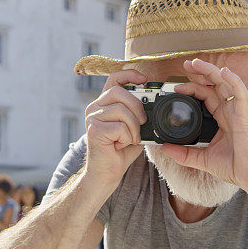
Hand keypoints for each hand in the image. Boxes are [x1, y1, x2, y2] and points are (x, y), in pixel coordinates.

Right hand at [83, 69, 147, 183]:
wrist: (106, 173)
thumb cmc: (120, 151)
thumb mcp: (134, 128)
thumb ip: (140, 115)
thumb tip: (155, 105)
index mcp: (104, 103)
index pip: (114, 79)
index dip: (129, 74)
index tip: (144, 79)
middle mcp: (94, 107)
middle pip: (119, 92)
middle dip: (137, 106)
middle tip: (142, 123)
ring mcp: (92, 118)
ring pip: (121, 110)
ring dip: (133, 127)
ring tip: (131, 138)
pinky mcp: (93, 130)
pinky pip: (119, 126)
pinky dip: (127, 137)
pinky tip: (121, 145)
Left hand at [159, 58, 247, 188]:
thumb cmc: (234, 167)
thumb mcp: (202, 159)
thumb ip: (183, 154)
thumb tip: (164, 149)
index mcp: (221, 118)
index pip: (206, 95)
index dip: (192, 88)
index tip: (176, 88)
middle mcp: (230, 112)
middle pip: (215, 84)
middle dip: (201, 72)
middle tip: (186, 64)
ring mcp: (238, 112)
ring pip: (226, 84)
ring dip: (212, 71)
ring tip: (197, 63)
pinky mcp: (245, 117)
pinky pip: (241, 94)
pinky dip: (234, 81)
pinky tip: (224, 73)